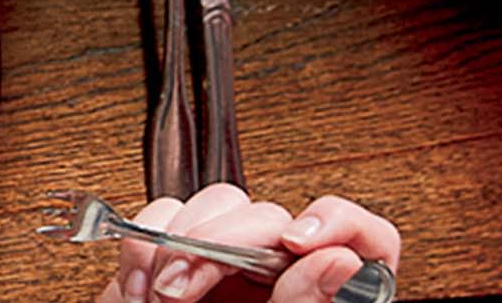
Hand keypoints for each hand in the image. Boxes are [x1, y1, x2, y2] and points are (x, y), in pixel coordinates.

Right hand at [88, 183, 402, 302]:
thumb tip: (340, 259)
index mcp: (328, 297)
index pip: (358, 235)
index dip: (334, 221)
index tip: (297, 240)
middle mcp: (282, 274)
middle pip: (269, 215)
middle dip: (218, 242)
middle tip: (191, 286)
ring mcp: (231, 264)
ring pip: (214, 208)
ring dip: (176, 246)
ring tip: (164, 295)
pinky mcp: (181, 257)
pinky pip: (162, 220)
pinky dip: (144, 248)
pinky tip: (143, 290)